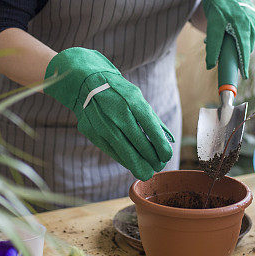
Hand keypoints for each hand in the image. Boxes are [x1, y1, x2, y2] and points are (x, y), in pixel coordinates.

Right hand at [44, 48, 173, 179]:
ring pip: (125, 151)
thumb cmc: (117, 92)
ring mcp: (103, 124)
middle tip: (159, 166)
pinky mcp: (92, 132)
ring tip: (147, 172)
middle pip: (139, 143)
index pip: (151, 127)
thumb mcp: (137, 97)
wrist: (85, 83)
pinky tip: (132, 164)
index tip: (167, 155)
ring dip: (139, 164)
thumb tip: (169, 139)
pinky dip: (124, 159)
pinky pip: (112, 151)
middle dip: (152, 159)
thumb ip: (152, 119)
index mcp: (132, 101)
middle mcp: (118, 113)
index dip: (161, 145)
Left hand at [198, 0, 254, 78]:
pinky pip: (254, 30)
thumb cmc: (215, 8)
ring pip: (251, 38)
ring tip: (229, 35)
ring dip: (242, 42)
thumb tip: (210, 66)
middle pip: (247, 45)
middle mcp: (252, 21)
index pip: (244, 50)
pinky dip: (247, 34)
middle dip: (239, 51)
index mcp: (242, 25)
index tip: (245, 76)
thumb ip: (212, 47)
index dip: (244, 64)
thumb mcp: (212, 27)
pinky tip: (238, 30)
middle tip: (228, 48)